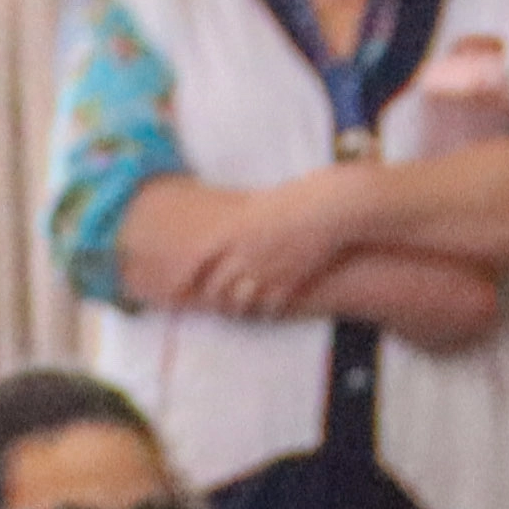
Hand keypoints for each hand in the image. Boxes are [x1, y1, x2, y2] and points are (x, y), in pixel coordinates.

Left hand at [186, 169, 374, 319]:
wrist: (330, 210)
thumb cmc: (297, 199)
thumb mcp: (260, 205)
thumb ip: (241, 222)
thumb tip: (231, 228)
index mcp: (233, 232)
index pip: (197, 260)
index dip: (186, 277)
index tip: (179, 287)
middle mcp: (243, 255)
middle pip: (214, 288)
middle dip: (213, 296)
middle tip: (215, 300)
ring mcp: (264, 273)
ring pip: (238, 303)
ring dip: (237, 306)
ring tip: (241, 305)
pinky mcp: (285, 285)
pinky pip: (266, 309)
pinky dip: (265, 309)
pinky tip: (270, 305)